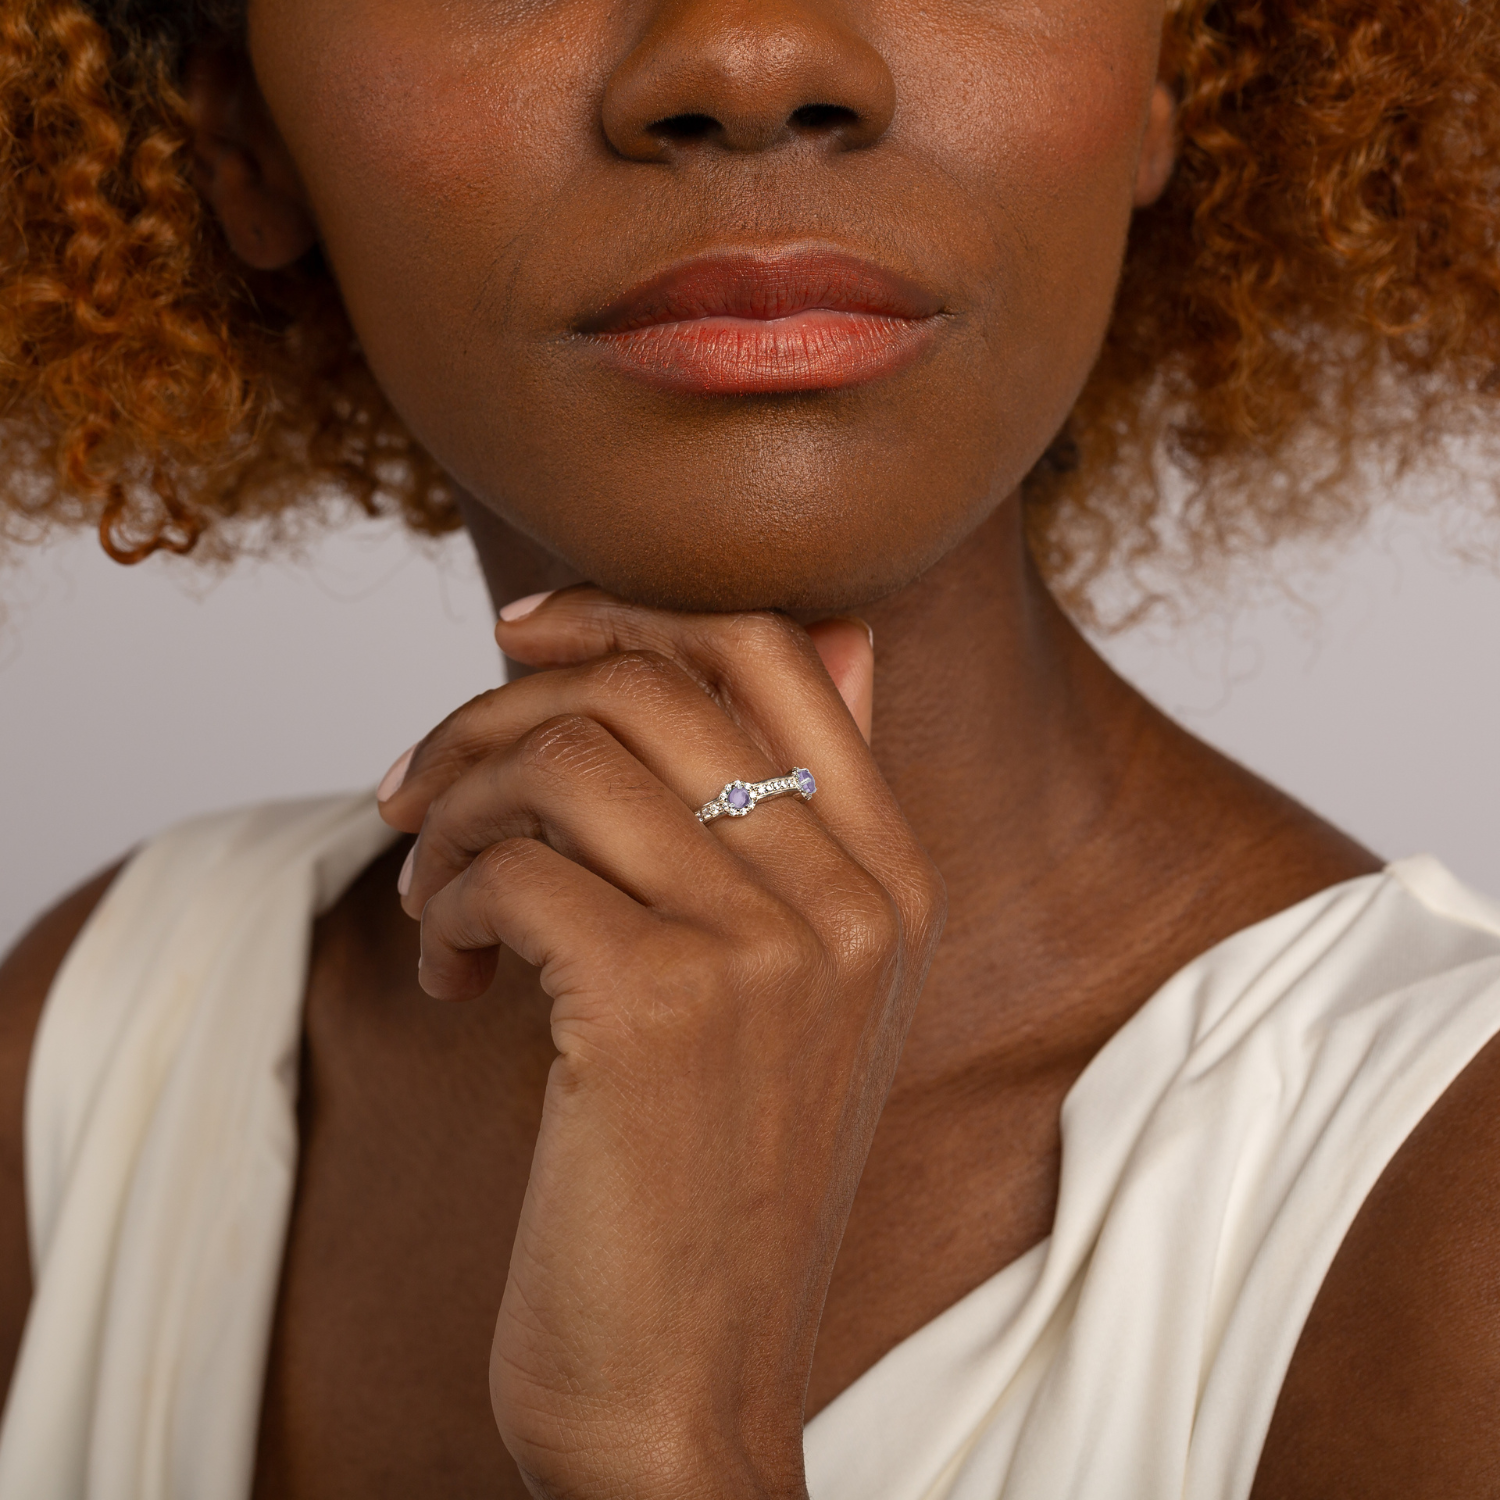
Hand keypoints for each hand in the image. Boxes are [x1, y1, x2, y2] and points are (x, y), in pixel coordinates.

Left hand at [378, 588, 945, 1499]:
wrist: (688, 1389)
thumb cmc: (714, 1177)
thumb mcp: (801, 988)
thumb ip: (815, 810)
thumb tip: (838, 634)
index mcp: (892, 877)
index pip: (769, 646)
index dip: (623, 612)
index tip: (515, 640)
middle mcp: (849, 897)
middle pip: (642, 685)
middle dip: (492, 711)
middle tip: (419, 784)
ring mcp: (767, 949)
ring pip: (561, 759)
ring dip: (453, 811)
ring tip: (432, 893)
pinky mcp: (660, 1008)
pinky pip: (511, 867)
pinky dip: (444, 902)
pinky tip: (449, 972)